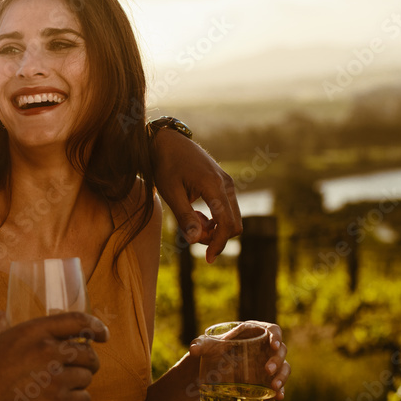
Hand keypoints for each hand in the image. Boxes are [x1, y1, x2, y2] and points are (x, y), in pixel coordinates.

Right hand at [0, 311, 107, 400]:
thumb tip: (2, 315)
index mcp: (34, 332)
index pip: (77, 322)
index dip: (95, 326)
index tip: (103, 335)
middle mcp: (48, 352)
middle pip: (87, 353)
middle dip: (88, 361)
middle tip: (82, 368)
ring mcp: (54, 379)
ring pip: (86, 377)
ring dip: (80, 383)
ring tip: (66, 388)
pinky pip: (83, 400)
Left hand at [151, 129, 241, 262]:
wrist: (168, 141)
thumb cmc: (165, 165)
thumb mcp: (170, 192)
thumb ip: (184, 217)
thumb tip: (195, 242)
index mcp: (214, 185)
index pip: (226, 224)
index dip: (218, 244)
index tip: (207, 259)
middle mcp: (226, 184)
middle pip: (234, 224)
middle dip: (216, 237)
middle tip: (192, 234)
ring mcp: (227, 183)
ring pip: (232, 218)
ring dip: (214, 228)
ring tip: (191, 220)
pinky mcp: (225, 183)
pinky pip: (227, 209)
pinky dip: (215, 219)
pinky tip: (197, 214)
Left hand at [189, 321, 288, 399]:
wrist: (213, 367)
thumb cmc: (213, 349)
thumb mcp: (206, 345)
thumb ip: (200, 345)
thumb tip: (193, 350)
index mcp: (255, 332)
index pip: (272, 330)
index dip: (276, 336)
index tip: (273, 345)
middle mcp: (266, 347)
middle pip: (281, 350)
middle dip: (277, 360)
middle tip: (267, 370)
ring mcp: (269, 363)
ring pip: (284, 367)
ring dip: (282, 376)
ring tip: (274, 387)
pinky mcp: (268, 379)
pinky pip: (279, 383)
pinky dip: (280, 390)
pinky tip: (277, 397)